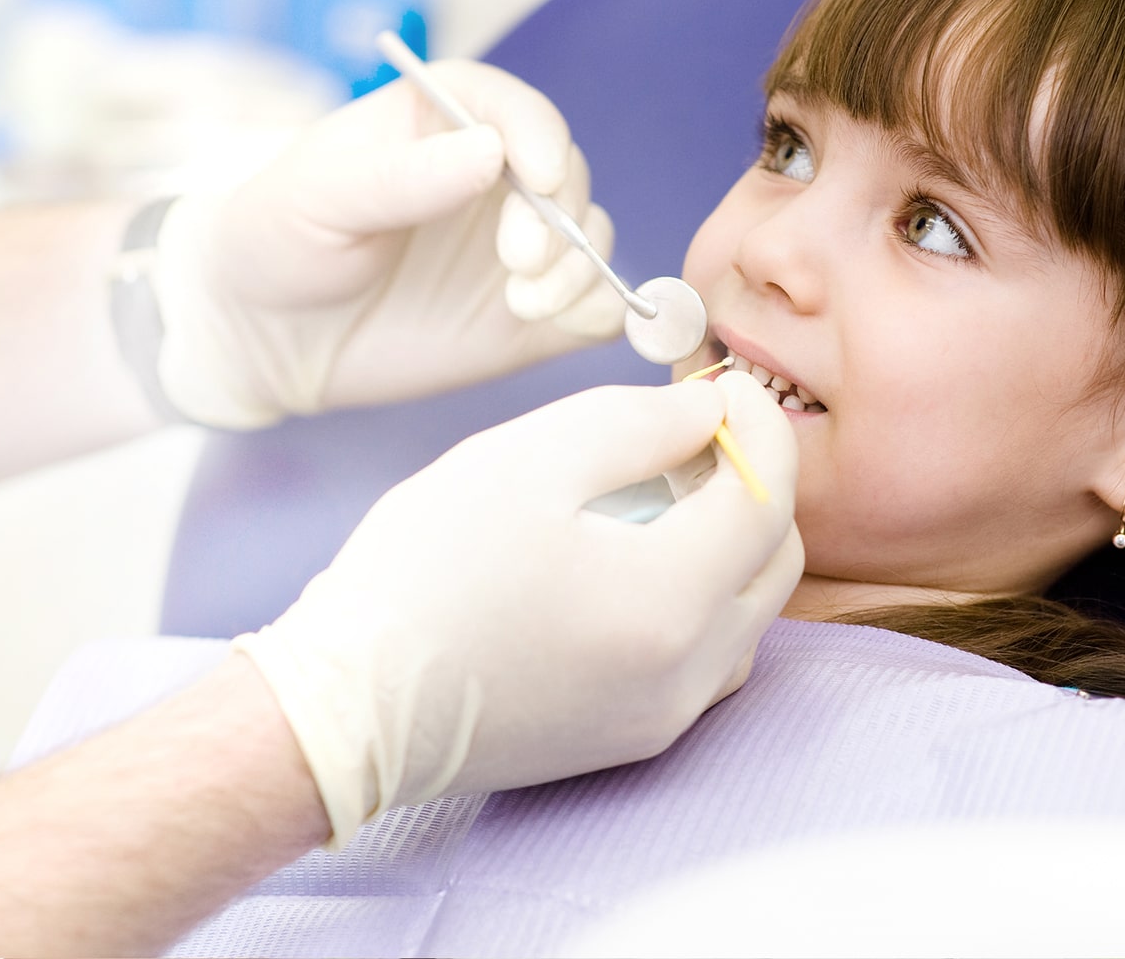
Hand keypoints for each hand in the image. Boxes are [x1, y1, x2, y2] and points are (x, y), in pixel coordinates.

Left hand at [152, 60, 624, 428]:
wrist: (263, 337)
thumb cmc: (277, 241)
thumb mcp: (319, 198)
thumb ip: (403, 176)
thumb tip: (491, 151)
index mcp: (444, 123)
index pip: (516, 110)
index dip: (540, 137)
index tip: (537, 178)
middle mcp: (495, 179)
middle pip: (567, 176)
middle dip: (559, 216)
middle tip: (519, 261)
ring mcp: (519, 248)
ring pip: (592, 239)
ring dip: (578, 268)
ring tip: (524, 303)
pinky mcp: (531, 315)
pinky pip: (593, 305)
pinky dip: (596, 311)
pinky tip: (553, 323)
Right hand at [235, 371, 802, 843]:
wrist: (347, 706)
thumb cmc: (423, 572)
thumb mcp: (528, 460)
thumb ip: (639, 423)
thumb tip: (710, 412)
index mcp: (668, 603)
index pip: (768, 498)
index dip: (761, 427)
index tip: (726, 386)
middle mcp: (686, 675)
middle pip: (777, 561)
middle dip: (754, 482)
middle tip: (693, 433)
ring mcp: (662, 717)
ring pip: (750, 613)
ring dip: (731, 543)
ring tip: (663, 492)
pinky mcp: (632, 738)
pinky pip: (710, 658)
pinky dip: (703, 598)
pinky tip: (640, 560)